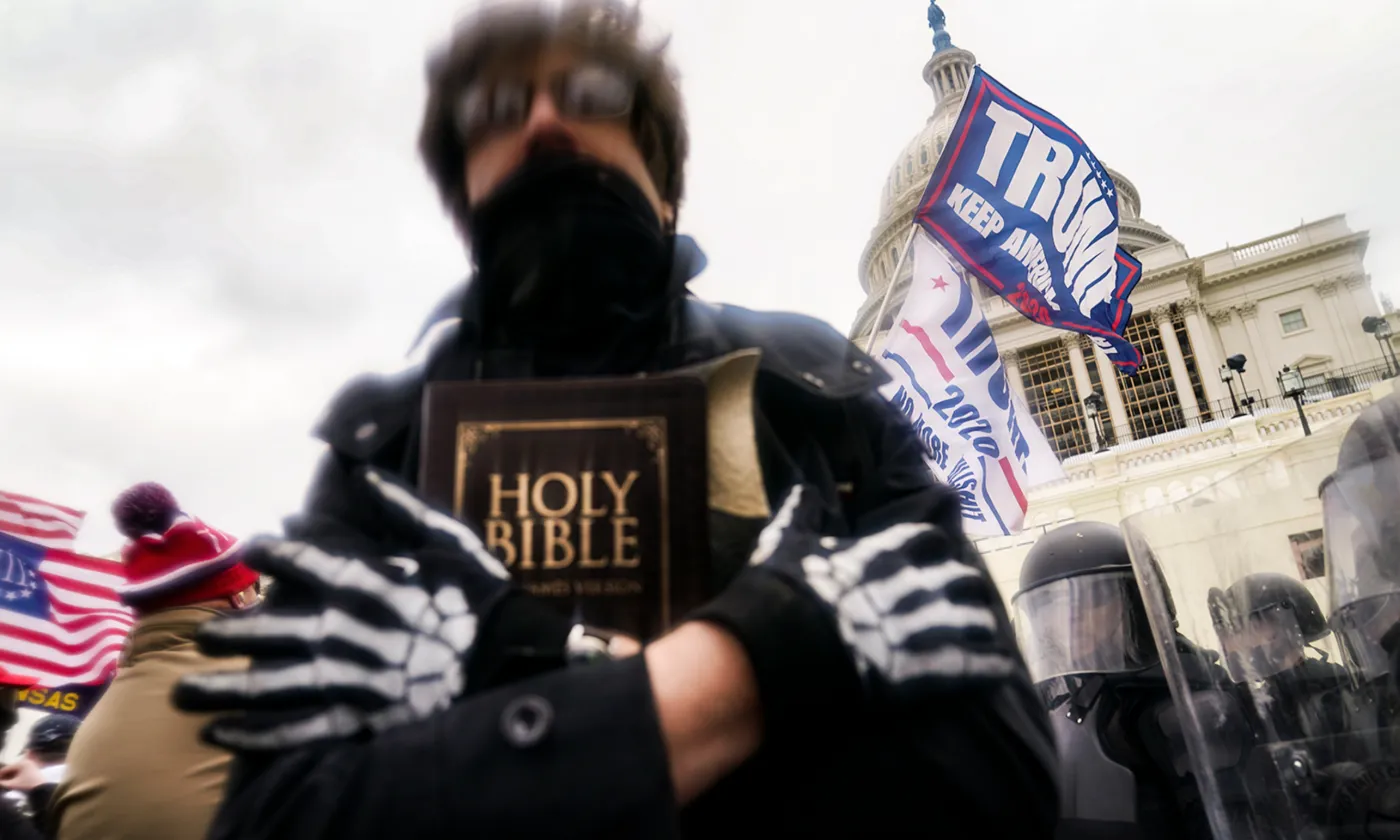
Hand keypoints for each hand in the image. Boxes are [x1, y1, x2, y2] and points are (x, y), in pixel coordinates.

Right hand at [0, 758, 43, 791]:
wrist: (43, 789)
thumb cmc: (28, 786)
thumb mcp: (13, 785)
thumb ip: (2, 783)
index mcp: (21, 763)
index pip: (6, 768)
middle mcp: (26, 762)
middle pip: (11, 769)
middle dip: (4, 775)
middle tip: (0, 781)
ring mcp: (30, 765)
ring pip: (15, 770)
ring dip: (8, 776)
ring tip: (3, 783)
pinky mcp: (32, 769)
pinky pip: (20, 771)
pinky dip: (14, 776)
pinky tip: (10, 782)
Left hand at [175, 467, 513, 750]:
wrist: (514, 659)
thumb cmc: (483, 595)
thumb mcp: (452, 539)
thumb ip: (404, 507)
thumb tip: (364, 473)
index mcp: (370, 583)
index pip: (305, 561)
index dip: (272, 551)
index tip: (251, 548)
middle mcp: (351, 630)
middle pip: (274, 628)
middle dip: (232, 630)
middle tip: (201, 634)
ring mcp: (353, 677)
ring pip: (274, 683)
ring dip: (225, 686)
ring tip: (184, 688)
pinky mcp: (362, 716)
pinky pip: (300, 728)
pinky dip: (260, 732)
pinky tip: (223, 731)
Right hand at [748, 484, 1014, 695]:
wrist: (779, 645)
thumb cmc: (781, 591)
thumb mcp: (784, 541)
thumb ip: (800, 512)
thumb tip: (804, 487)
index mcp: (885, 553)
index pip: (930, 539)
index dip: (934, 550)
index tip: (933, 558)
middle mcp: (915, 584)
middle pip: (963, 579)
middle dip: (963, 590)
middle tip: (961, 600)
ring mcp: (925, 627)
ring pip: (977, 620)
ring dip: (980, 628)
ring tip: (981, 637)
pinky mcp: (929, 669)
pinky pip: (977, 666)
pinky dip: (990, 667)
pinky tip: (998, 670)